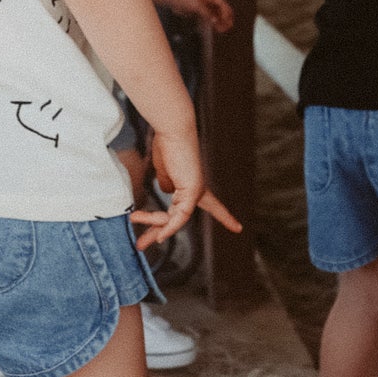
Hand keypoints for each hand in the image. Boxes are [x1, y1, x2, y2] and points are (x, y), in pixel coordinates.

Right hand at [130, 128, 241, 249]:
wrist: (172, 130)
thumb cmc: (168, 145)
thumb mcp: (165, 170)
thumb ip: (168, 185)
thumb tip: (167, 194)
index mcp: (193, 184)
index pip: (213, 205)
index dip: (225, 216)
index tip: (238, 227)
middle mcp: (198, 190)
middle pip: (179, 219)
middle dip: (160, 233)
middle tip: (143, 245)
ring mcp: (195, 191)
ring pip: (174, 219)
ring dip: (155, 229)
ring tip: (139, 241)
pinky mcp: (191, 191)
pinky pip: (179, 216)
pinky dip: (168, 227)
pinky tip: (159, 236)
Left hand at [171, 0, 234, 34]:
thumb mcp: (196, 5)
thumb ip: (207, 13)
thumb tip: (215, 21)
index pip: (222, 4)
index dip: (226, 13)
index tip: (226, 21)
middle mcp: (209, 0)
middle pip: (222, 9)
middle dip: (226, 18)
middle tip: (229, 27)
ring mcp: (205, 5)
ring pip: (217, 14)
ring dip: (221, 21)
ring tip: (223, 30)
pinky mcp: (200, 11)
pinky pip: (210, 17)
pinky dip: (214, 22)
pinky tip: (216, 28)